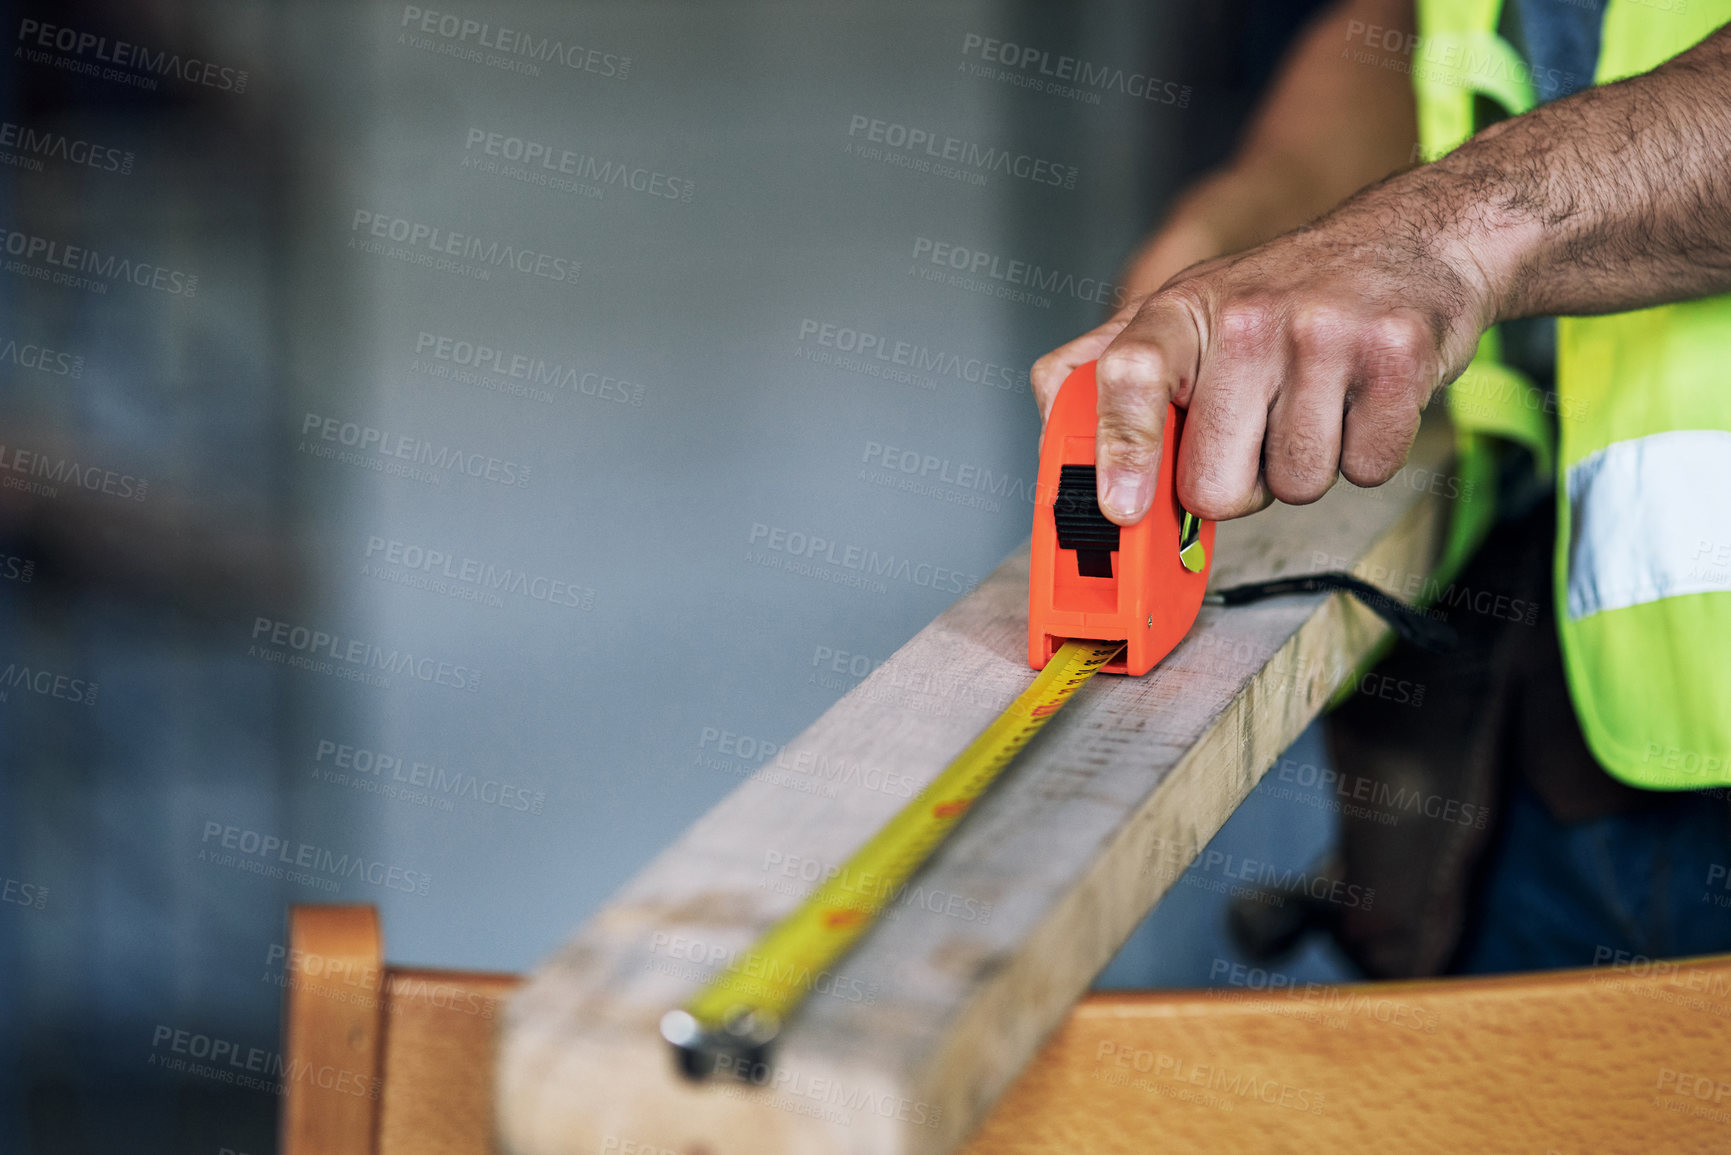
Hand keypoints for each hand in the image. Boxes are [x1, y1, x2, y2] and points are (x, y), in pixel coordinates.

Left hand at [1032, 194, 1496, 524]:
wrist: (1413, 241)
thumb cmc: (1287, 292)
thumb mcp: (1182, 311)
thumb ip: (1107, 368)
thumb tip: (1053, 422)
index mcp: (1179, 311)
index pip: (1126, 375)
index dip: (1120, 450)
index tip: (1123, 508)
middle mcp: (1246, 317)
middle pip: (1214, 481)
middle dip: (1236, 482)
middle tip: (1255, 429)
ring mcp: (1325, 333)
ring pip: (1295, 485)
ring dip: (1304, 467)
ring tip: (1313, 403)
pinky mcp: (1398, 356)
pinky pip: (1364, 469)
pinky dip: (1366, 453)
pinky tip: (1361, 400)